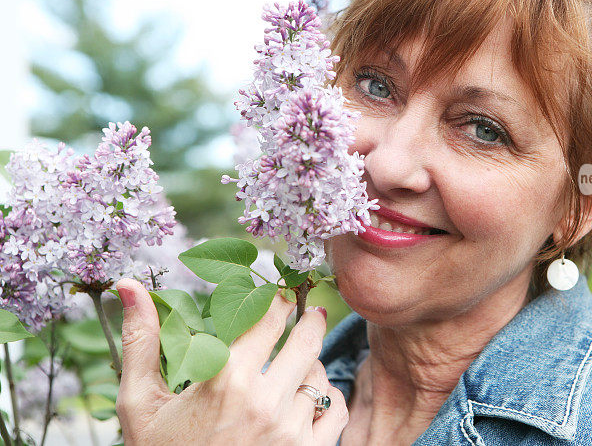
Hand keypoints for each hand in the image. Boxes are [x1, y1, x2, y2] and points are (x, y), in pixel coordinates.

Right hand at [114, 278, 348, 444]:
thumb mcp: (140, 402)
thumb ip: (141, 341)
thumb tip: (129, 285)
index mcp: (226, 380)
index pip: (270, 318)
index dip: (280, 297)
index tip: (283, 288)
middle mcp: (264, 403)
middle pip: (306, 340)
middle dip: (309, 321)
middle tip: (309, 312)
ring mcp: (290, 431)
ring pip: (319, 375)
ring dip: (311, 364)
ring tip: (296, 363)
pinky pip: (337, 410)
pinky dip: (328, 399)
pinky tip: (309, 396)